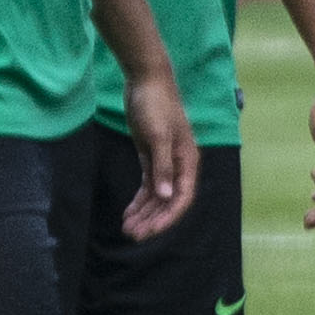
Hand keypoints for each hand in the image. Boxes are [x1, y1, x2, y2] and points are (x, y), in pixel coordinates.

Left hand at [121, 68, 199, 241]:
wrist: (145, 79)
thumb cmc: (155, 104)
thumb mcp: (158, 136)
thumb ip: (163, 167)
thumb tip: (167, 196)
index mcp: (187, 161)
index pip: (182, 198)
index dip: (167, 217)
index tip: (150, 231)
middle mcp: (179, 165)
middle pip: (169, 201)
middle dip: (152, 220)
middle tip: (133, 235)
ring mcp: (165, 161)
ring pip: (157, 196)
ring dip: (144, 213)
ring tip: (127, 228)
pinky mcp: (151, 156)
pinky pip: (148, 185)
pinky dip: (139, 200)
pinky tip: (129, 212)